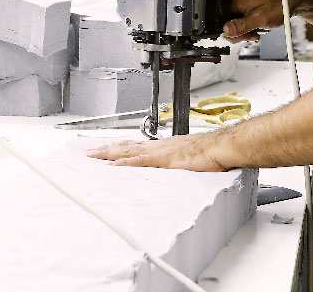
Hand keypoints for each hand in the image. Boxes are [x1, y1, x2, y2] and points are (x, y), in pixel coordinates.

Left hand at [86, 133, 229, 171]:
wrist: (221, 147)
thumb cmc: (211, 152)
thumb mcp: (190, 158)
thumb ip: (178, 162)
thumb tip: (174, 168)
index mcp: (165, 146)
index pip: (137, 145)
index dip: (121, 147)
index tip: (108, 148)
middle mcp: (159, 146)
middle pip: (128, 146)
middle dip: (108, 149)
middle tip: (91, 151)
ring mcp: (160, 152)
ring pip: (129, 151)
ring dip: (110, 153)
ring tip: (94, 155)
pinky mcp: (164, 159)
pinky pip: (139, 162)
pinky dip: (124, 163)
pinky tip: (113, 165)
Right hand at [222, 0, 282, 41]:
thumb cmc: (280, 3)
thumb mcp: (261, 18)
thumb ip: (242, 26)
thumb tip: (225, 31)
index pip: (219, 19)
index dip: (227, 31)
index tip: (240, 35)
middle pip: (224, 21)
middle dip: (237, 32)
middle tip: (251, 35)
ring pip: (231, 21)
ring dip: (242, 30)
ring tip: (255, 30)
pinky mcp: (242, 2)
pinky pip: (237, 17)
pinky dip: (245, 24)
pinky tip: (255, 26)